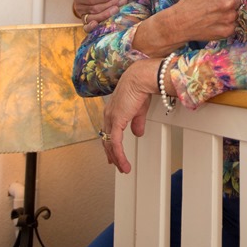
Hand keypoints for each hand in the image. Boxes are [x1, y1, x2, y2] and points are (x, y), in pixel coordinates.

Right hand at [73, 0, 119, 32]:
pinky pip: (87, 28)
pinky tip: (97, 24)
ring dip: (107, 14)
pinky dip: (92, 27)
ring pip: (94, 18)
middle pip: (94, 8)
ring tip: (118, 9)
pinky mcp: (87, 25)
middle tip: (122, 1)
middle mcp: (78, 7)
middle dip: (110, 5)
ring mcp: (82, 17)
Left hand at [99, 59, 157, 173]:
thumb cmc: (139, 88)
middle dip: (111, 155)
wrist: (139, 79)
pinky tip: (123, 162)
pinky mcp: (116, 122)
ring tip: (123, 168)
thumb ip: (137, 122)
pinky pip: (116, 144)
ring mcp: (111, 119)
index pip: (108, 132)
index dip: (110, 144)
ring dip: (116, 158)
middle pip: (106, 140)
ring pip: (110, 145)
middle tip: (115, 164)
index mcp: (112, 111)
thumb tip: (137, 132)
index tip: (113, 154)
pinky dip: (119, 155)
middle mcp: (108, 116)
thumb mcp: (139, 110)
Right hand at [173, 0, 243, 41]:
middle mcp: (229, 1)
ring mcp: (229, 17)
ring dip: (228, 13)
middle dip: (229, 1)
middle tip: (214, 4)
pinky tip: (214, 22)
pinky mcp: (228, 30)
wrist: (181, 22)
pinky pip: (233, 26)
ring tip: (214, 13)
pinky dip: (226, 25)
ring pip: (237, 13)